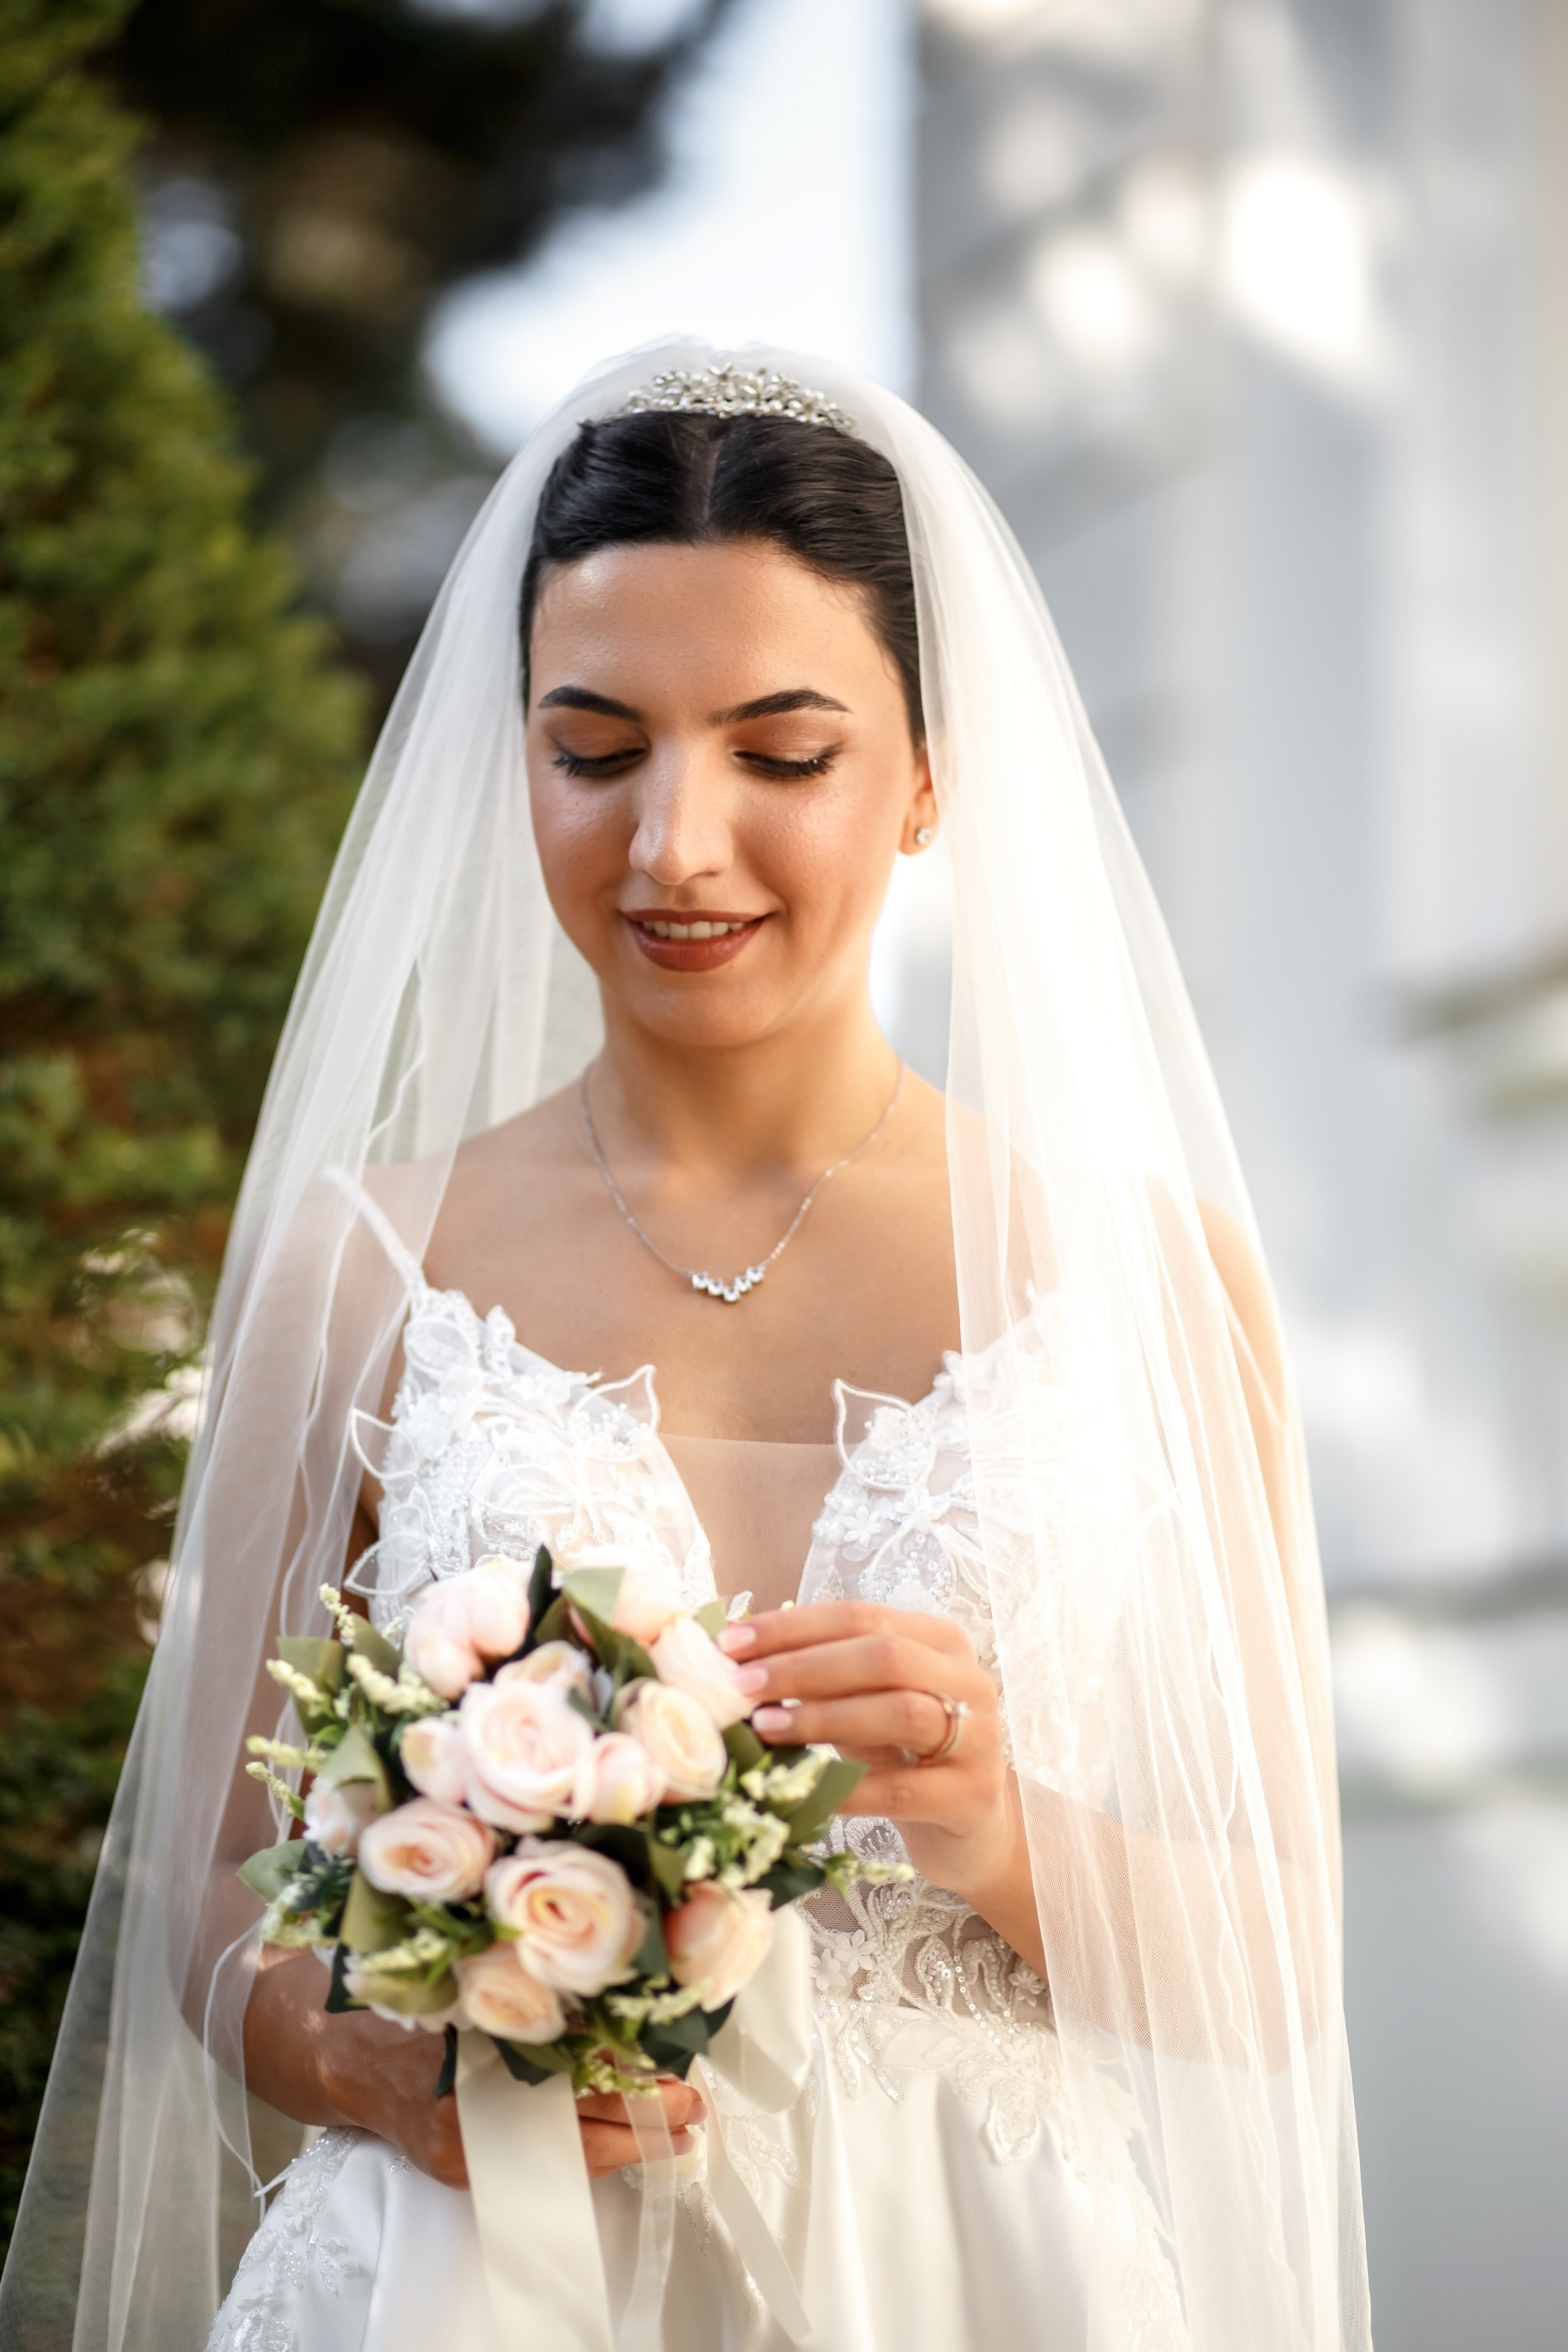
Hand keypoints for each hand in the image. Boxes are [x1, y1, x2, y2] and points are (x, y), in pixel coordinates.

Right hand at [243, 1948, 705, 2187]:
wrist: (339, 2047)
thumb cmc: (411, 1991)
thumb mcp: (470, 1964)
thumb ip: (529, 1975)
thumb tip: (616, 1966)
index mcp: (480, 2031)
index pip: (573, 2056)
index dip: (629, 2061)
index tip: (677, 2058)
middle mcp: (473, 2092)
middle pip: (579, 2105)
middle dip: (644, 2107)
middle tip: (694, 2099)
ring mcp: (465, 2137)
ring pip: (565, 2145)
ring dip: (629, 2137)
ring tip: (681, 2129)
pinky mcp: (459, 2165)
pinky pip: (537, 2167)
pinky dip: (586, 2156)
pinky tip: (625, 2146)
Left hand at [717, 1601, 1013, 1908]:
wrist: (968, 1830)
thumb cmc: (904, 1756)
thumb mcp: (864, 1706)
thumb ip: (821, 1680)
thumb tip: (736, 1660)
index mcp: (939, 1641)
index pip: (860, 1616)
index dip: (793, 1626)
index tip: (731, 1641)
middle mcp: (968, 1679)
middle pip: (883, 1656)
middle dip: (804, 1667)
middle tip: (743, 1685)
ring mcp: (979, 1738)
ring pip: (901, 1712)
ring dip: (824, 1717)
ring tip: (765, 1727)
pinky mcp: (972, 1796)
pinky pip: (902, 1789)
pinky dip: (849, 1789)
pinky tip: (803, 1792)